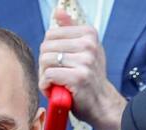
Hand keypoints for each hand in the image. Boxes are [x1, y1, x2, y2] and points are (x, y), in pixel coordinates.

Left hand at [38, 10, 124, 129]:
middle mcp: (89, 44)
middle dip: (45, 64)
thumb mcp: (84, 49)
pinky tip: (54, 90)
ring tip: (55, 83)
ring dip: (44, 76)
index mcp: (89, 33)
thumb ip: (70, 29)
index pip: (51, 34)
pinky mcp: (78, 77)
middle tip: (54, 76)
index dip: (49, 51)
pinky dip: (46, 86)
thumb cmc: (89, 77)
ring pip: (45, 61)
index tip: (58, 63)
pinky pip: (48, 76)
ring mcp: (85, 61)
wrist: (101, 103)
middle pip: (46, 47)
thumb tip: (58, 11)